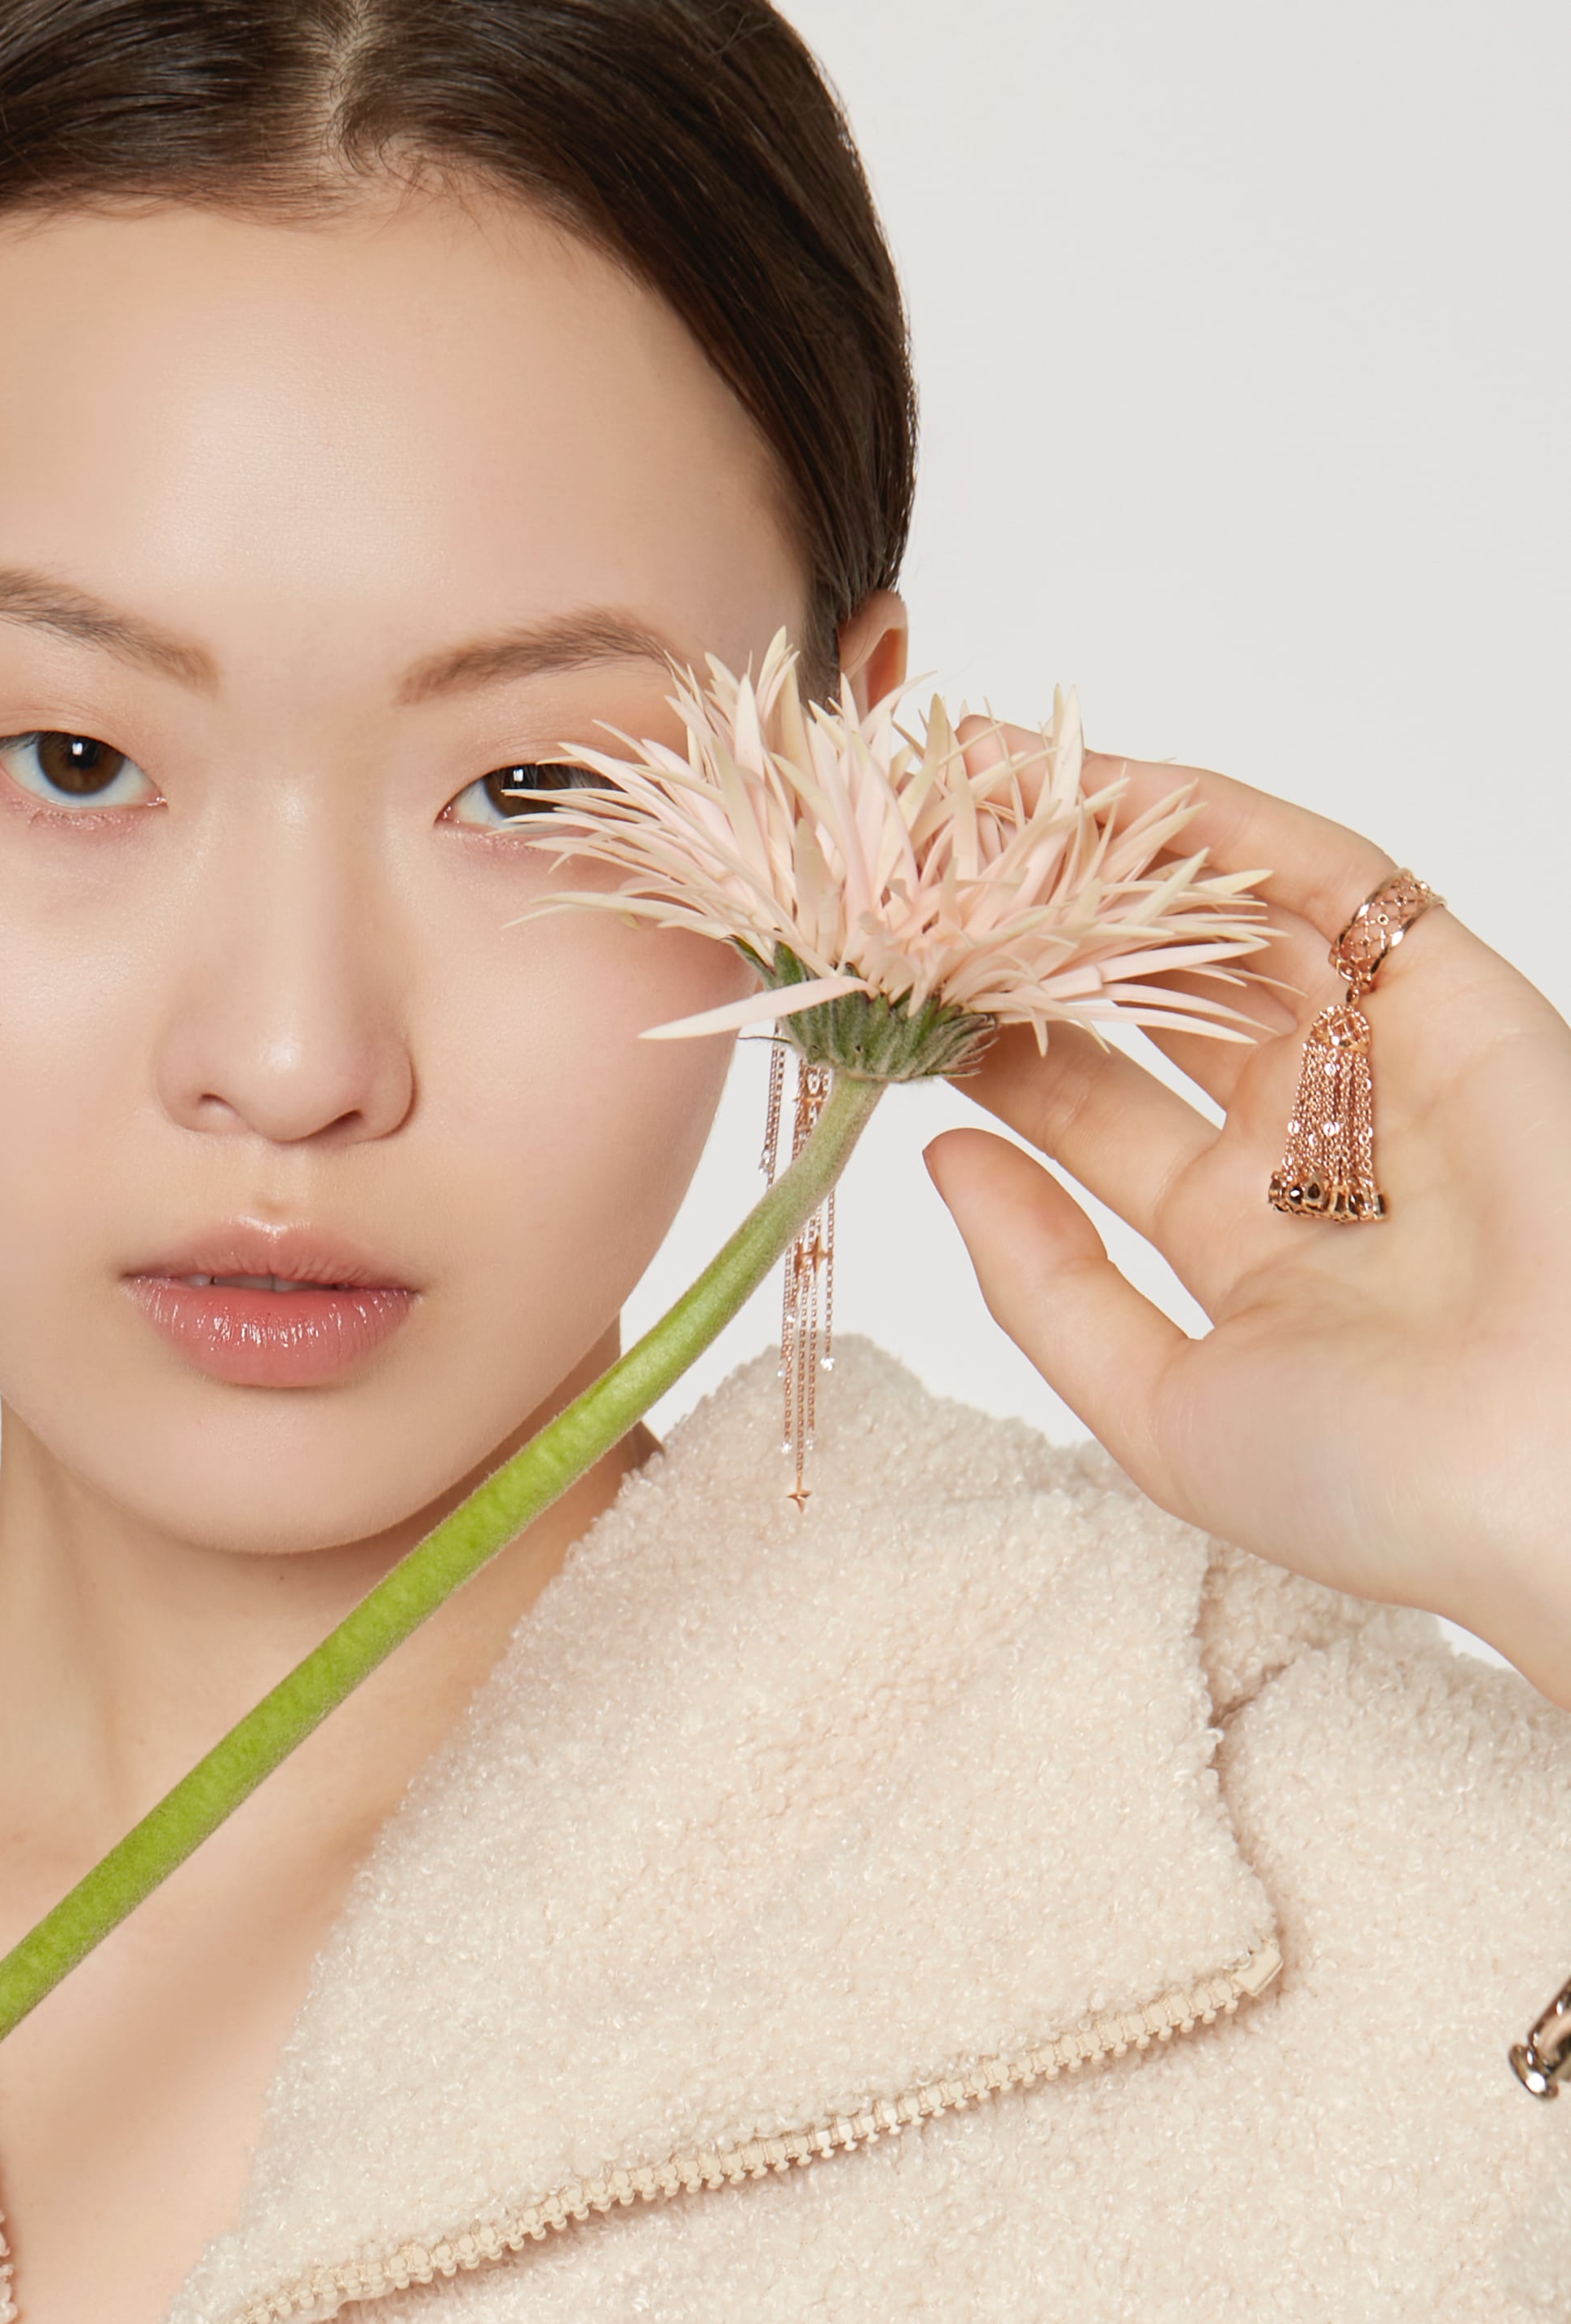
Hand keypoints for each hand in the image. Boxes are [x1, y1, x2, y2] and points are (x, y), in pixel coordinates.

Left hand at [922, 740, 1570, 1706]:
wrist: (1557, 1476)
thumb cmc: (1377, 1482)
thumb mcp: (1160, 1411)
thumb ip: (1044, 1288)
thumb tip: (942, 1157)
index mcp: (1238, 1235)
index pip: (1084, 1108)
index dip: (983, 1041)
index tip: (878, 983)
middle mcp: (1304, 1133)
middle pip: (1140, 1002)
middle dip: (1027, 934)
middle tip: (905, 858)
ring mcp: (1379, 1056)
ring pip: (1221, 922)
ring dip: (1100, 854)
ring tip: (971, 784)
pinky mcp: (1455, 992)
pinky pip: (1326, 882)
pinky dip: (1216, 826)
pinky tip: (1103, 783)